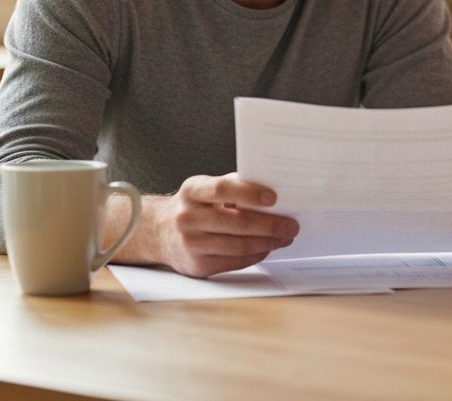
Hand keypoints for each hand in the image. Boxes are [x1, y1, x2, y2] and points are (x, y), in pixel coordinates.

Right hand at [109, 173, 298, 277]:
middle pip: (236, 223)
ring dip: (268, 242)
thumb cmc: (194, 205)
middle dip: (270, 225)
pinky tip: (268, 248)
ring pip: (238, 246)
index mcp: (193, 191)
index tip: (274, 198)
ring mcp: (191, 244)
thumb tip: (273, 189)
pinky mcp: (198, 266)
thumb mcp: (205, 188)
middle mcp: (188, 217)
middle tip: (291, 224)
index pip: (224, 189)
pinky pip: (234, 261)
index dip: (250, 193)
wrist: (160, 232)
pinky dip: (256, 255)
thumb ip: (233, 186)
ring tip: (285, 237)